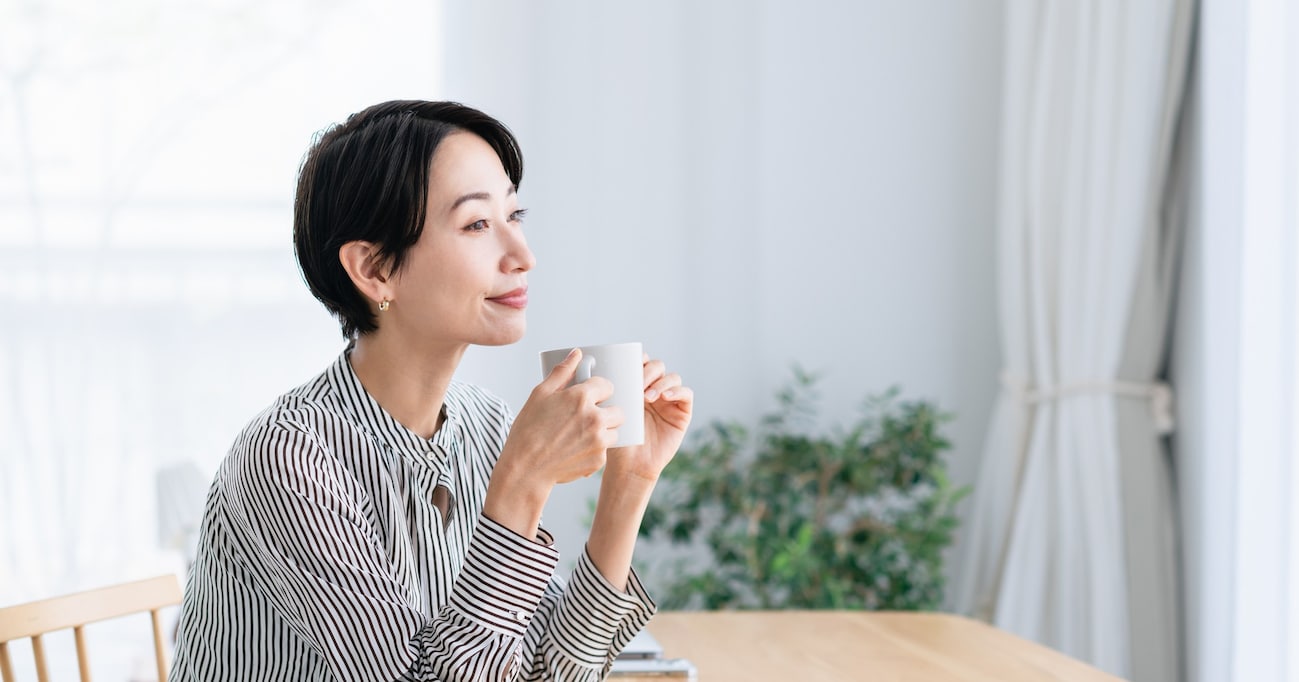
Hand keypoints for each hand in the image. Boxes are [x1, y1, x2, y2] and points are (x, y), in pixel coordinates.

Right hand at [486, 349, 623, 535]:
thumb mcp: (540, 395)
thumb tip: (577, 353)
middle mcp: (594, 418)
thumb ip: (562, 372)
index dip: (598, 390)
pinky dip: (595, 450)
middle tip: (588, 417)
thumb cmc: (528, 430)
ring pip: (615, 431)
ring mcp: (598, 441)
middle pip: (618, 409)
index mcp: (580, 397)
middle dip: (606, 411)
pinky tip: (576, 450)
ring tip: (582, 435)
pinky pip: (605, 451)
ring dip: (604, 431)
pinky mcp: (599, 461)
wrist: (525, 469)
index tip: (590, 396)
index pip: (607, 385)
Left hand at [606, 353, 693, 481]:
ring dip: (661, 382)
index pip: (642, 362)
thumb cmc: (616, 440)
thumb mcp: (608, 412)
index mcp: (637, 386)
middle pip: (658, 366)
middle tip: (637, 385)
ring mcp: (670, 401)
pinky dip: (677, 391)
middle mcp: (655, 390)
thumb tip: (585, 364)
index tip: (628, 365)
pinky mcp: (682, 413)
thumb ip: (604, 391)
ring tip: (647, 397)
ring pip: (673, 377)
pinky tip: (664, 398)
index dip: (638, 359)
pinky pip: (687, 394)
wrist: (630, 465)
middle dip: (648, 371)